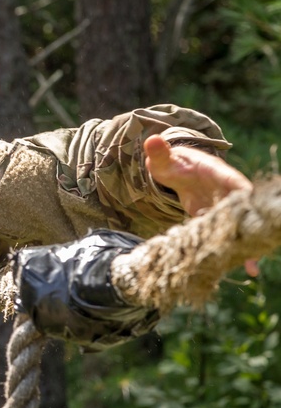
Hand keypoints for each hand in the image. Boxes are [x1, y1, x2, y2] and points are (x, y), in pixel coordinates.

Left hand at [144, 134, 258, 275]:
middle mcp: (226, 190)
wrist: (177, 169)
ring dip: (244, 242)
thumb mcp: (163, 160)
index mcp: (217, 173)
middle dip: (249, 225)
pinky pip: (226, 233)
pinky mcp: (216, 218)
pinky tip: (244, 268)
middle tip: (255, 246)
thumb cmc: (172, 163)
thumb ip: (158, 153)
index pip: (235, 182)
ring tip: (252, 266)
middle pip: (244, 207)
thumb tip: (151, 139)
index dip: (243, 195)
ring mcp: (223, 205)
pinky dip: (231, 248)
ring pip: (238, 223)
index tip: (250, 209)